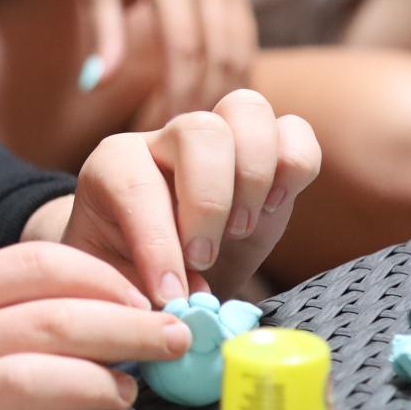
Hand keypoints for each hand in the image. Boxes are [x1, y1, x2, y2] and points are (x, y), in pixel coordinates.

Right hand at [0, 242, 192, 409]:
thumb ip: (1, 314)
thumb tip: (106, 311)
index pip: (33, 264)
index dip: (104, 276)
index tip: (146, 295)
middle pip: (50, 319)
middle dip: (128, 327)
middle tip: (174, 338)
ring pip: (38, 382)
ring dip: (99, 386)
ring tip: (125, 391)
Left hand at [56, 90, 320, 303]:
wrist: (162, 271)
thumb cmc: (130, 277)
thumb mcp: (116, 287)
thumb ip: (137, 291)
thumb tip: (188, 299)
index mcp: (114, 166)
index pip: (134, 183)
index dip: (156, 242)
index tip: (170, 294)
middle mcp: (166, 140)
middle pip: (198, 130)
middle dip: (209, 200)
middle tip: (205, 257)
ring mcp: (221, 139)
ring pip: (247, 110)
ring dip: (253, 176)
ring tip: (241, 230)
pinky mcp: (268, 155)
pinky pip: (296, 131)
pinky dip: (295, 167)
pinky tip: (273, 209)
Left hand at [74, 0, 255, 119]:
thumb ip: (101, 31)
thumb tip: (94, 86)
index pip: (186, 52)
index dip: (179, 97)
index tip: (164, 135)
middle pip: (222, 56)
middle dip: (207, 104)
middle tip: (187, 149)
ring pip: (243, 48)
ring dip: (227, 93)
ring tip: (204, 133)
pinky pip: (247, 35)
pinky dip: (238, 71)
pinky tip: (220, 101)